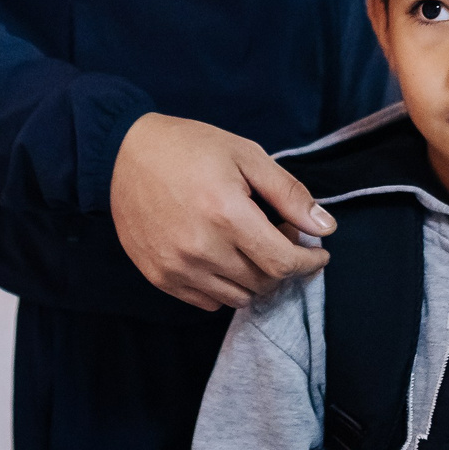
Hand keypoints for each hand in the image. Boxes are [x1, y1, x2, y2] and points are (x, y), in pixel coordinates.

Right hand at [111, 114, 333, 310]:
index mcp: (226, 214)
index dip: (309, 262)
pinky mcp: (160, 277)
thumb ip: (288, 194)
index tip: (318, 253)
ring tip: (249, 245)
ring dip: (255, 278)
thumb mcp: (246, 155)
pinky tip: (223, 256)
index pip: (283, 262)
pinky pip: (208, 301)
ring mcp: (177, 267)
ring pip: (238, 297)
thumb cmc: (189, 148)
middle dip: (283, 264)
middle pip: (264, 282)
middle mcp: (201, 248)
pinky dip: (226, 286)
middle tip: (279, 235)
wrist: (123, 153)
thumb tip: (325, 228)